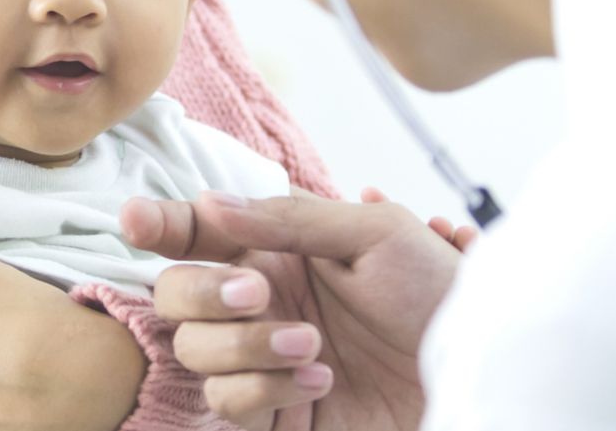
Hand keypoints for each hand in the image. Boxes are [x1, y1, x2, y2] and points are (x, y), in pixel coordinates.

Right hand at [122, 187, 462, 430]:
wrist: (478, 380)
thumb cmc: (439, 298)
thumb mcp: (377, 234)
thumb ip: (290, 219)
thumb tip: (208, 205)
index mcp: (275, 250)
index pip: (193, 233)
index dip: (156, 223)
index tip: (137, 222)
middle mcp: (257, 302)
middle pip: (172, 291)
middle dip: (203, 291)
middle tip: (260, 294)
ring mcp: (258, 360)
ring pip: (193, 348)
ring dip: (247, 346)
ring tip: (313, 348)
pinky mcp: (269, 412)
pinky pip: (225, 401)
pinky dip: (264, 388)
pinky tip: (318, 382)